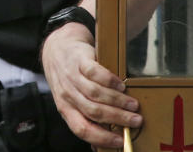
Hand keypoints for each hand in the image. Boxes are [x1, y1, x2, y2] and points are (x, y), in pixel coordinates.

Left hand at [41, 22, 141, 148]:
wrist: (56, 49)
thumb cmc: (67, 80)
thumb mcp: (69, 101)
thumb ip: (84, 119)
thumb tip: (99, 146)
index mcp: (65, 109)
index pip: (82, 129)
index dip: (102, 137)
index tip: (121, 141)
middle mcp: (67, 94)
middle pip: (93, 111)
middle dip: (118, 118)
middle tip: (136, 120)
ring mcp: (71, 76)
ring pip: (96, 93)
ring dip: (118, 101)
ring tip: (133, 105)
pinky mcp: (78, 60)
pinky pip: (94, 72)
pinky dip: (110, 81)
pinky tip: (121, 85)